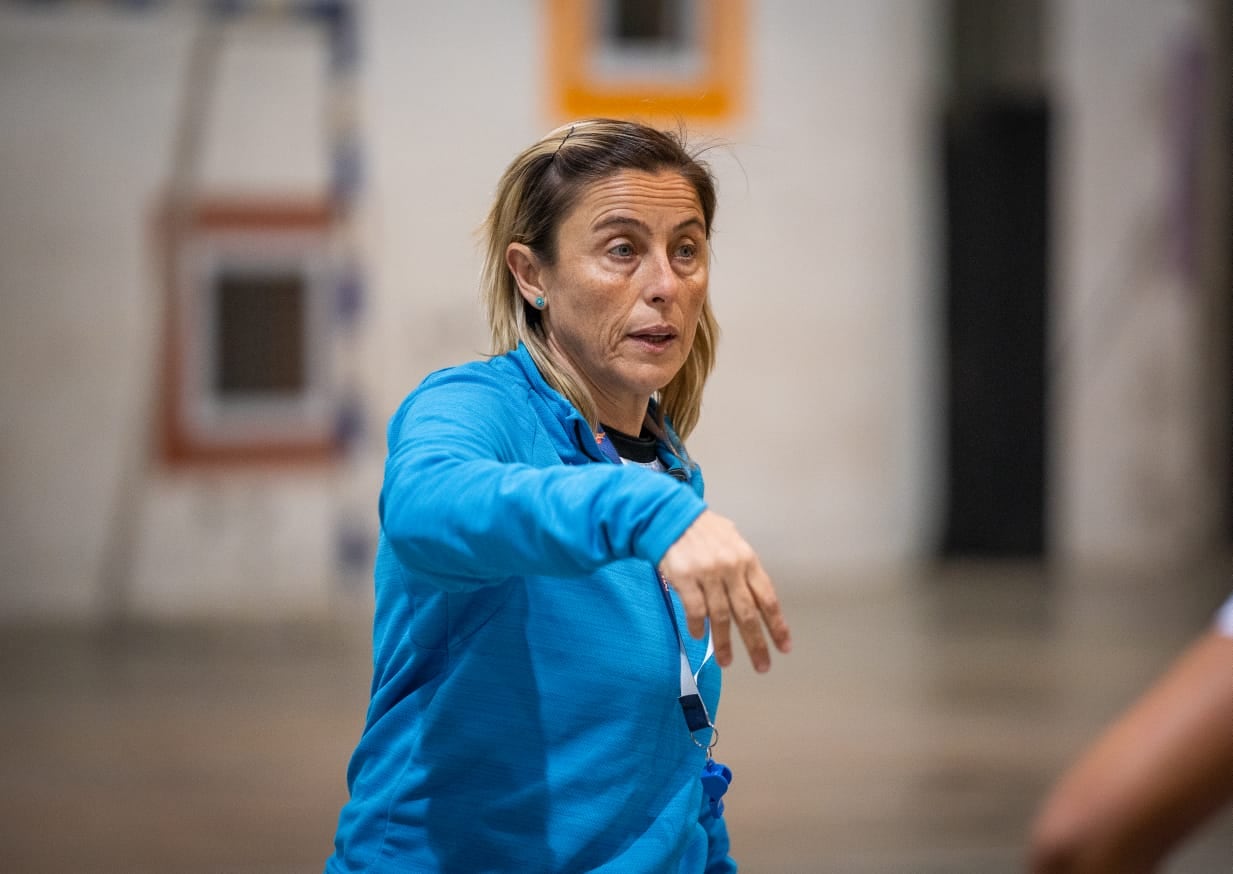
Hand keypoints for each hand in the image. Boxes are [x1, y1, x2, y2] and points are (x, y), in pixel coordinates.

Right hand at [658, 510, 790, 671]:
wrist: (669, 515)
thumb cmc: (701, 528)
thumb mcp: (732, 540)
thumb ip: (744, 566)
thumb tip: (755, 592)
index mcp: (747, 559)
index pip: (767, 599)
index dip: (777, 625)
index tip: (784, 646)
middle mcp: (731, 568)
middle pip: (747, 613)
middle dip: (756, 643)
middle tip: (762, 666)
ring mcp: (707, 574)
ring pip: (720, 616)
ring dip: (724, 643)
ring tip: (727, 661)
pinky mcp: (684, 578)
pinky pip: (695, 609)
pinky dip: (698, 626)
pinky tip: (699, 636)